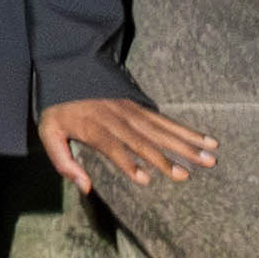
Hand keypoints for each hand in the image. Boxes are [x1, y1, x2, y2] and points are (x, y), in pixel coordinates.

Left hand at [41, 96, 222, 195]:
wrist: (67, 70)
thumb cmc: (59, 110)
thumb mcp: (48, 133)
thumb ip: (63, 161)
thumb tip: (85, 188)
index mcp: (93, 127)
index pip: (112, 146)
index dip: (127, 161)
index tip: (144, 179)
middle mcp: (116, 119)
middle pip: (143, 140)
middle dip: (164, 158)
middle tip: (186, 176)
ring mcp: (132, 112)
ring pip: (162, 130)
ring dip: (186, 145)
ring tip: (209, 159)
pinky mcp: (141, 107)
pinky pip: (167, 120)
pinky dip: (188, 131)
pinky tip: (207, 140)